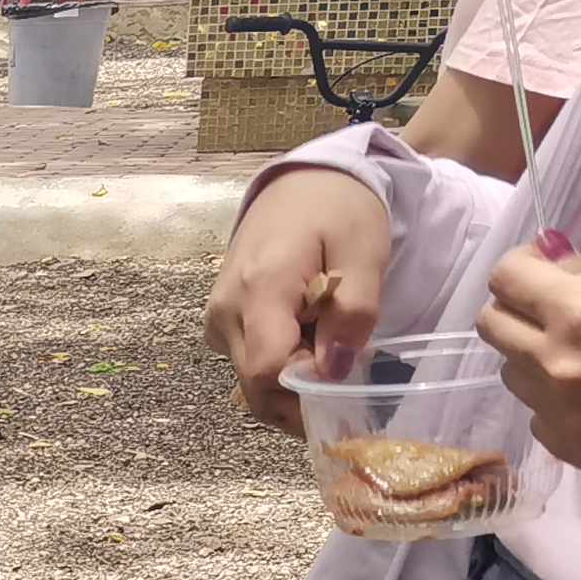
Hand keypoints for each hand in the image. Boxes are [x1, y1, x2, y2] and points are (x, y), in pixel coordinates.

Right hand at [207, 168, 389, 426]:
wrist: (301, 181)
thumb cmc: (338, 209)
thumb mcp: (364, 251)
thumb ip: (353, 311)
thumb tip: (335, 369)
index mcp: (259, 290)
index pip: (268, 370)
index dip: (308, 390)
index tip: (347, 383)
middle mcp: (224, 311)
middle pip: (256, 386)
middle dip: (303, 398)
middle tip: (346, 381)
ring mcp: (217, 318)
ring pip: (251, 382)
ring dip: (293, 384)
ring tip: (328, 350)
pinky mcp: (220, 322)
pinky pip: (248, 364)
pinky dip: (281, 369)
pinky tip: (308, 342)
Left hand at [478, 247, 580, 478]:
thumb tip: (549, 260)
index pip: (506, 279)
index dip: (521, 267)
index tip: (537, 267)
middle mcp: (559, 366)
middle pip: (493, 325)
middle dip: (517, 308)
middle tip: (549, 306)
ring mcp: (562, 413)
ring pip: (512, 371)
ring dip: (534, 356)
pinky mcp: (571, 448)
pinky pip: (537, 414)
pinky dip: (557, 399)